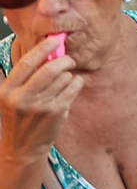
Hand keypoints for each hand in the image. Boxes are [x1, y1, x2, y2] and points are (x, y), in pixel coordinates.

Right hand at [0, 35, 82, 164]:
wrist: (22, 147)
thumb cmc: (19, 117)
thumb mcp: (11, 98)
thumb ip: (24, 78)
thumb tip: (46, 52)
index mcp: (7, 91)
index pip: (26, 63)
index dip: (42, 49)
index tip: (54, 41)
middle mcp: (22, 98)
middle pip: (49, 69)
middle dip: (63, 60)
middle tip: (68, 60)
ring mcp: (40, 106)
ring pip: (64, 77)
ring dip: (69, 73)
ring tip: (65, 78)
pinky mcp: (56, 112)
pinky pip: (73, 88)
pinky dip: (76, 82)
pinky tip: (72, 85)